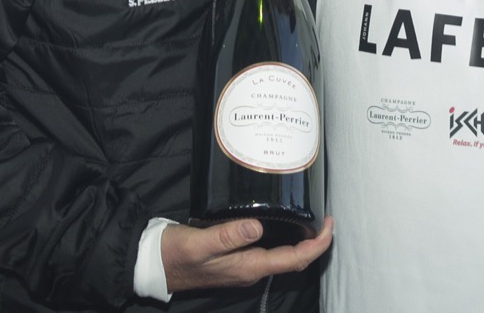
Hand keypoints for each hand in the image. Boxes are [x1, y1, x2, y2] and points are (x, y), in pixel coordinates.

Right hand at [161, 217, 332, 292]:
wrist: (154, 264)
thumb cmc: (175, 254)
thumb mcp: (199, 242)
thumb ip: (228, 235)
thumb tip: (257, 226)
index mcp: (248, 267)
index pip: (295, 259)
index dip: (317, 244)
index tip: (329, 224)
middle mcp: (250, 268)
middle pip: (294, 259)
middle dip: (314, 240)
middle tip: (325, 214)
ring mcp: (244, 265)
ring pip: (283, 254)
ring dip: (300, 238)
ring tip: (310, 214)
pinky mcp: (236, 257)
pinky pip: (268, 248)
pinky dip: (283, 235)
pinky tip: (282, 218)